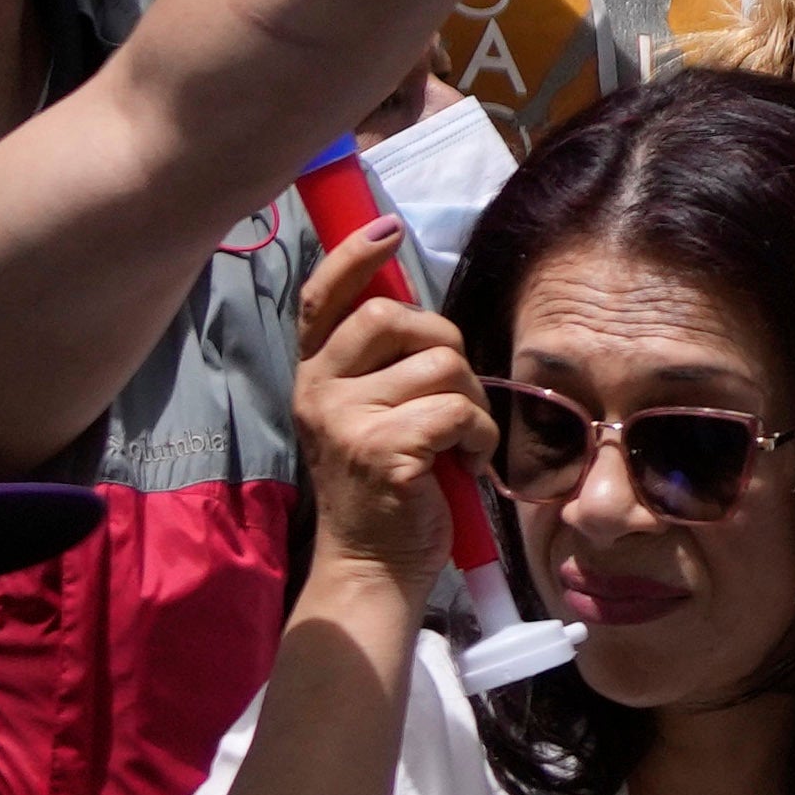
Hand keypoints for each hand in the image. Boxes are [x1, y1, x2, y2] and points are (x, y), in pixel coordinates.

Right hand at [282, 225, 471, 591]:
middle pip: (394, 317)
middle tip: (450, 391)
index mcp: (316, 377)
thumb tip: (416, 304)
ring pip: (439, 362)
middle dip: (443, 342)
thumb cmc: (389, 481)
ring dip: (470, 399)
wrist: (373, 565)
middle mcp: (317, 392)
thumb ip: (385, 362)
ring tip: (457, 437)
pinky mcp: (380, 451)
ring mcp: (343, 422)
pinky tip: (463, 461)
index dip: (353, 257)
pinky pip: (456, 409)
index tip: (386, 228)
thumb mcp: (373, 412)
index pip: (321, 300)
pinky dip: (478, 434)